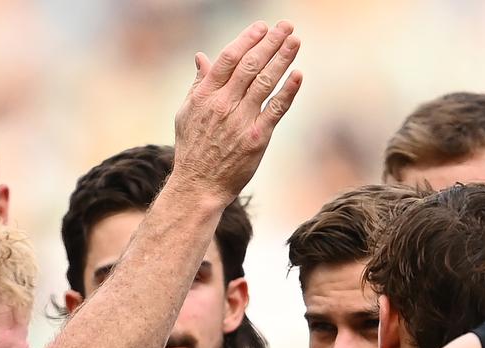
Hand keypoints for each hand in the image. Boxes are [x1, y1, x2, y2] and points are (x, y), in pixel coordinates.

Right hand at [172, 20, 302, 200]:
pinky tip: (298, 74)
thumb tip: (202, 57)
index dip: (247, 40)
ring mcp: (240, 121)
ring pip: (265, 82)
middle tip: (286, 26)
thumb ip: (198, 85)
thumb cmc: (192, 149)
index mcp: (205, 96)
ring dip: (282, 58)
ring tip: (295, 40)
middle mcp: (223, 105)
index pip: (228, 59)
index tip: (262, 27)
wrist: (198, 186)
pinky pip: (276, 110)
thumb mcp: (186, 114)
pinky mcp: (257, 138)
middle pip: (250, 65)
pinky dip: (288, 91)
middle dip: (270, 42)